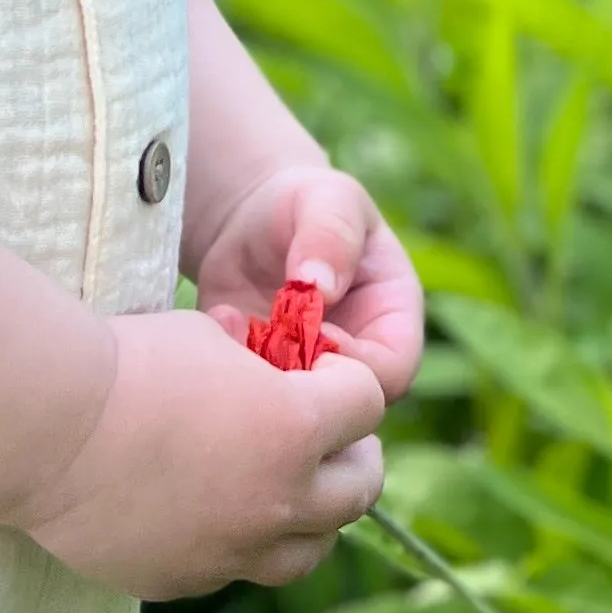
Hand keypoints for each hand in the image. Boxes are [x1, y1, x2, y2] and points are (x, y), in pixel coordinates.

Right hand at [5, 306, 387, 597]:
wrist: (41, 427)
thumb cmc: (125, 362)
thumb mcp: (211, 342)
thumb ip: (265, 372)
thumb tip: (283, 383)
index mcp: (294, 429)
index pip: (368, 404)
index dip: (347, 380)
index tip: (321, 371)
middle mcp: (277, 501)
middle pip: (360, 489)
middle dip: (352, 453)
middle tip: (329, 434)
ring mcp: (231, 551)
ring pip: (310, 550)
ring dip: (311, 514)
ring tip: (286, 485)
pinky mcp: (183, 579)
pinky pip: (236, 567)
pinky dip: (240, 539)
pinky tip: (210, 506)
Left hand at [186, 164, 425, 404]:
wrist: (252, 217)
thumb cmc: (306, 202)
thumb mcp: (329, 199)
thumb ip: (332, 234)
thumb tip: (322, 286)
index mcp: (392, 320)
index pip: (392, 371)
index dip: (357, 365)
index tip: (314, 332)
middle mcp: (356, 356)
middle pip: (348, 405)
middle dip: (306, 378)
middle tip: (268, 336)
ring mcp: (308, 372)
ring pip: (298, 412)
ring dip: (265, 378)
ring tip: (239, 324)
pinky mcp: (264, 377)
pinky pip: (253, 401)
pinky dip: (232, 369)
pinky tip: (219, 323)